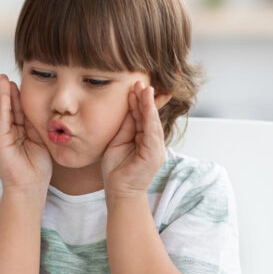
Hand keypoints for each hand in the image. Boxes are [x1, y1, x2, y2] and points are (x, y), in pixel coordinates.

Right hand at [0, 74, 51, 194]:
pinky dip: (2, 105)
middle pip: (11, 108)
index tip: (22, 82)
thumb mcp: (42, 142)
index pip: (21, 111)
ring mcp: (4, 137)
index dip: (21, 97)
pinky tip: (3, 93)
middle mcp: (11, 133)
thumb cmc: (38, 170)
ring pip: (4, 110)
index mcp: (22, 133)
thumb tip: (45, 112)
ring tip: (2, 79)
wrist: (30, 188)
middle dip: (10, 91)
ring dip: (3, 94)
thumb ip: (40, 127)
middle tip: (8, 75)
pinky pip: (2, 119)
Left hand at [101, 81, 165, 197]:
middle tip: (138, 81)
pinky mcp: (153, 155)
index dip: (139, 101)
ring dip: (147, 104)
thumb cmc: (116, 170)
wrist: (119, 192)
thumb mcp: (118, 142)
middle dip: (144, 98)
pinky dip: (149, 117)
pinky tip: (146, 105)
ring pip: (152, 122)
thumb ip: (125, 127)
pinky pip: (152, 132)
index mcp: (145, 139)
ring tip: (143, 89)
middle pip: (149, 116)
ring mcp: (156, 149)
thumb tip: (128, 108)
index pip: (143, 117)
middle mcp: (153, 142)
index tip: (134, 86)